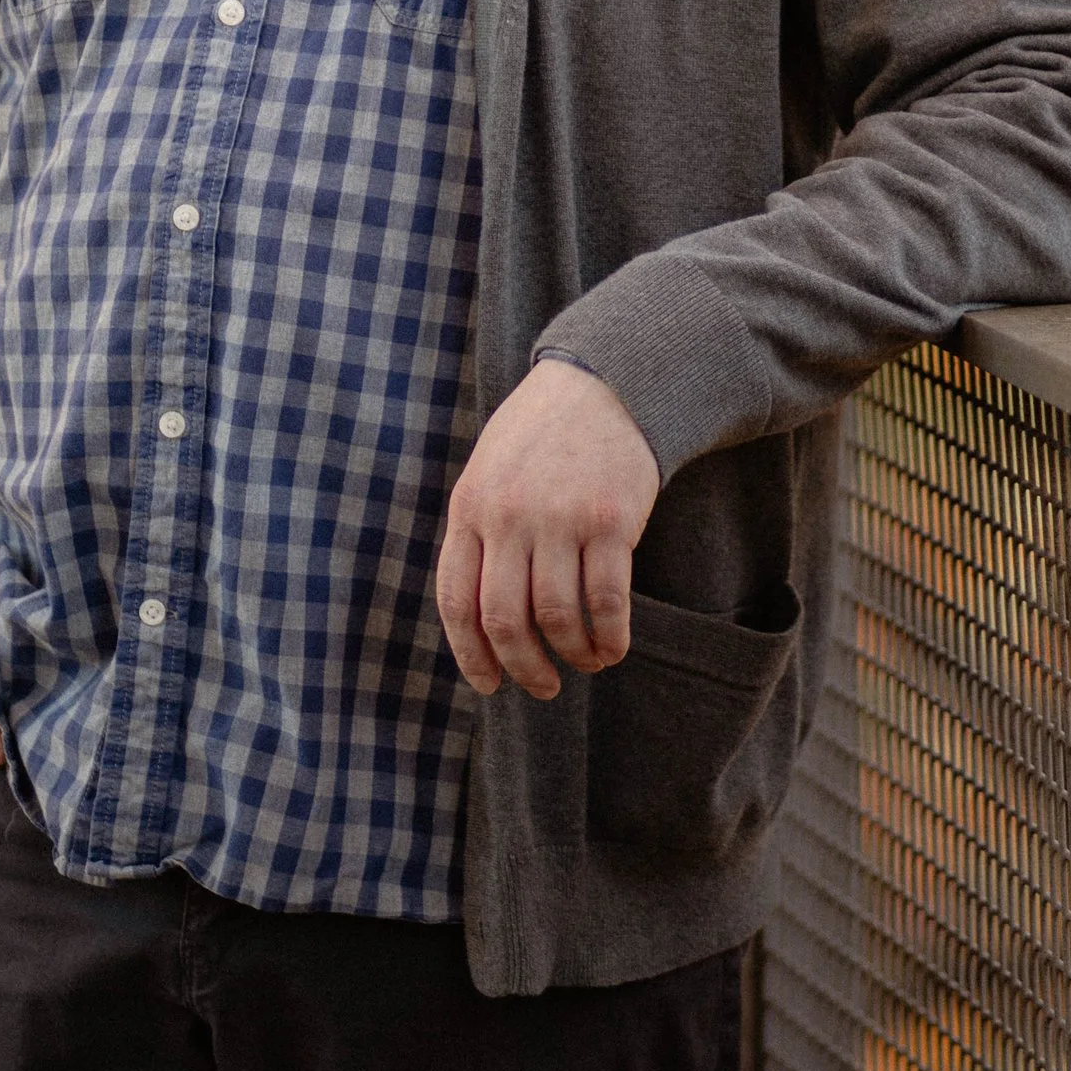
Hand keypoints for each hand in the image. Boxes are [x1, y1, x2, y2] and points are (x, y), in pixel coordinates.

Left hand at [436, 359, 659, 700]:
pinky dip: (609, 637)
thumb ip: (479, 532)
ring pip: (556, 617)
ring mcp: (559, 519)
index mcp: (470, 507)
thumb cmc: (542, 436)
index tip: (489, 684)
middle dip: (523, 667)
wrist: (603, 383)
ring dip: (572, 655)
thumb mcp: (489, 472)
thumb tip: (479, 618)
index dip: (471, 655)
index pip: (457, 601)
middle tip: (541, 686)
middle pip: (505, 620)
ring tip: (585, 662)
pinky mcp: (610, 522)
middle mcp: (509, 516)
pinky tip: (613, 646)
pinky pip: (606, 601)